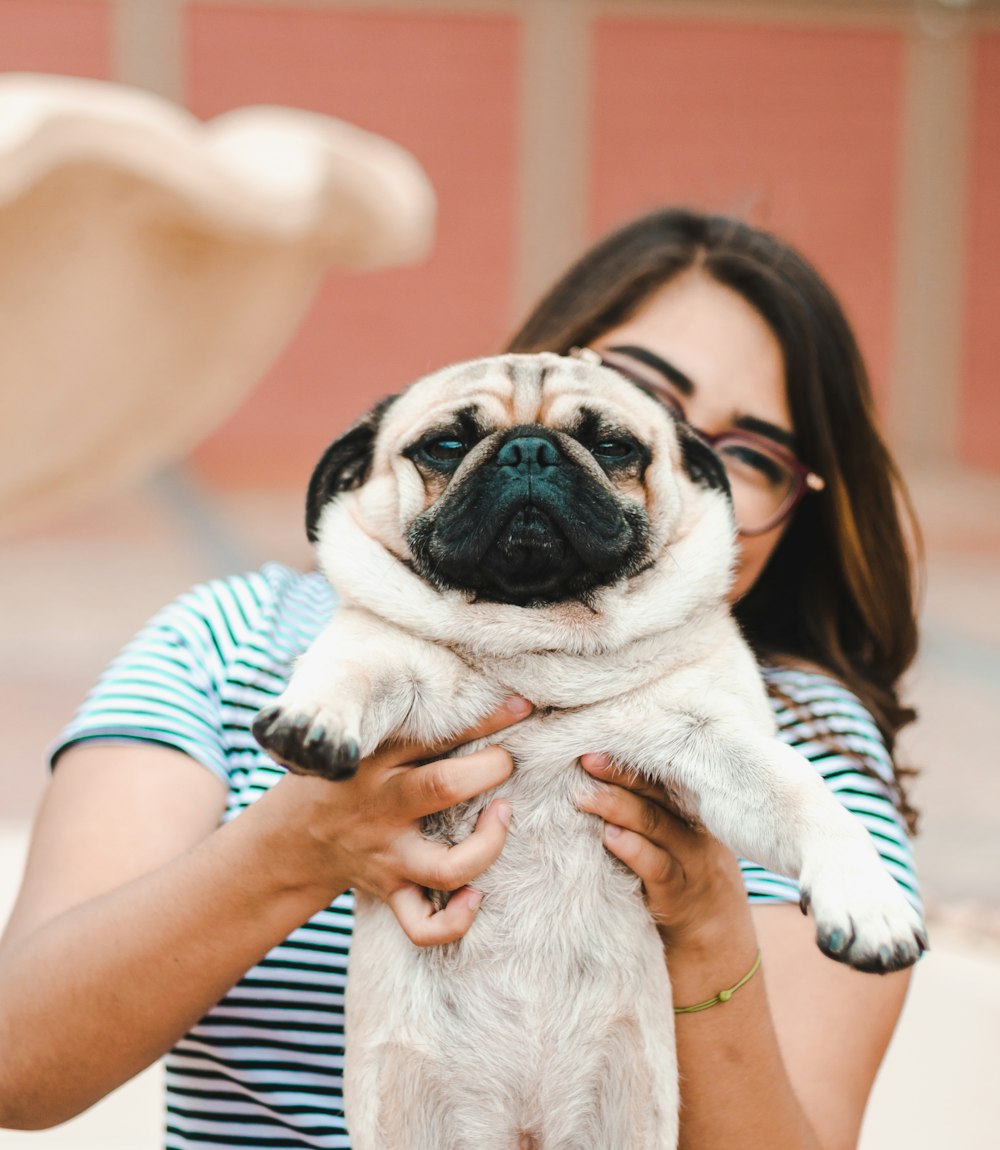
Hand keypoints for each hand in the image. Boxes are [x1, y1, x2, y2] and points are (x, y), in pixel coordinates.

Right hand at [267, 697, 531, 946]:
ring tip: (502, 817)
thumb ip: (415, 725)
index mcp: (377, 760)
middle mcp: (383, 807)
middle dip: (490, 770)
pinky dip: (455, 921)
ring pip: (447, 867)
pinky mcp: (391, 890)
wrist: (293, 839)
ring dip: (488, 846)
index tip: (521, 706)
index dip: (486, 719)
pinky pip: (422, 924)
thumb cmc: (346, 778)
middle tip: (507, 762)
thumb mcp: (367, 743)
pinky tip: (476, 896)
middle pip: (443, 787)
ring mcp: (389, 855)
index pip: (434, 734)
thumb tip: (487, 699)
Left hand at [577, 754, 747, 950]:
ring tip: (585, 794)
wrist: (721, 958)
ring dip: (618, 807)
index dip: (633, 758)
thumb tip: (595, 785)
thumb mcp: (676, 849)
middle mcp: (697, 833)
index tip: (599, 739)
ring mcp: (693, 865)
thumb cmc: (687, 892)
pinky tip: (610, 838)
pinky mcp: (682, 898)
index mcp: (694, 816)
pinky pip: (659, 869)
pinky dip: (634, 850)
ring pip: (657, 825)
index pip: (665, 777)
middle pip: (660, 793)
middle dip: (622, 772)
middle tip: (586, 757)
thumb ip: (650, 819)